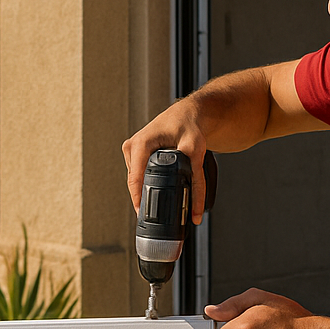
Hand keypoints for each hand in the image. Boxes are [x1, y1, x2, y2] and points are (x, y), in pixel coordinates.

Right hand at [122, 100, 208, 222]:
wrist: (188, 113)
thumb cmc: (189, 125)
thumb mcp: (196, 152)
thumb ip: (197, 181)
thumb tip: (196, 210)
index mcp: (141, 143)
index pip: (135, 179)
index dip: (139, 200)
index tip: (143, 215)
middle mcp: (133, 146)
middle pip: (135, 181)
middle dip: (144, 198)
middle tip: (157, 214)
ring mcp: (132, 149)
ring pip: (136, 179)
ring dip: (145, 190)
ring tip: (158, 201)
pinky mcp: (135, 153)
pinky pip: (137, 174)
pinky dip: (146, 182)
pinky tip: (154, 188)